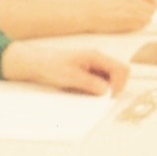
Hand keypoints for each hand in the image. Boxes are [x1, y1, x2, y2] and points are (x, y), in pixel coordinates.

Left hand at [1, 42, 129, 95]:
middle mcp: (98, 60)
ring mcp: (94, 67)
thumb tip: (106, 91)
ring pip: (110, 80)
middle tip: (102, 98)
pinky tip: (85, 93)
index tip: (108, 96)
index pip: (121, 69)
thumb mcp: (70, 76)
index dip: (118, 84)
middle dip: (114, 87)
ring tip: (90, 95)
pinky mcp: (88, 74)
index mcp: (96, 56)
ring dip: (105, 90)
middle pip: (119, 74)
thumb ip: (90, 83)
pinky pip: (100, 83)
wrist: (35, 63)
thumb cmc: (50, 64)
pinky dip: (96, 90)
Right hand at [70, 0, 156, 32]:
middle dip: (148, 13)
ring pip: (148, 17)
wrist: (88, 12)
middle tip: (140, 17)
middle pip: (153, 7)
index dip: (152, 2)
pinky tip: (126, 25)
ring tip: (130, 21)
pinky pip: (142, 25)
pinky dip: (137, 26)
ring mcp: (133, 10)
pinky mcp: (131, 21)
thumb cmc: (97, 4)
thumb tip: (141, 2)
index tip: (149, 7)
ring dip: (143, 21)